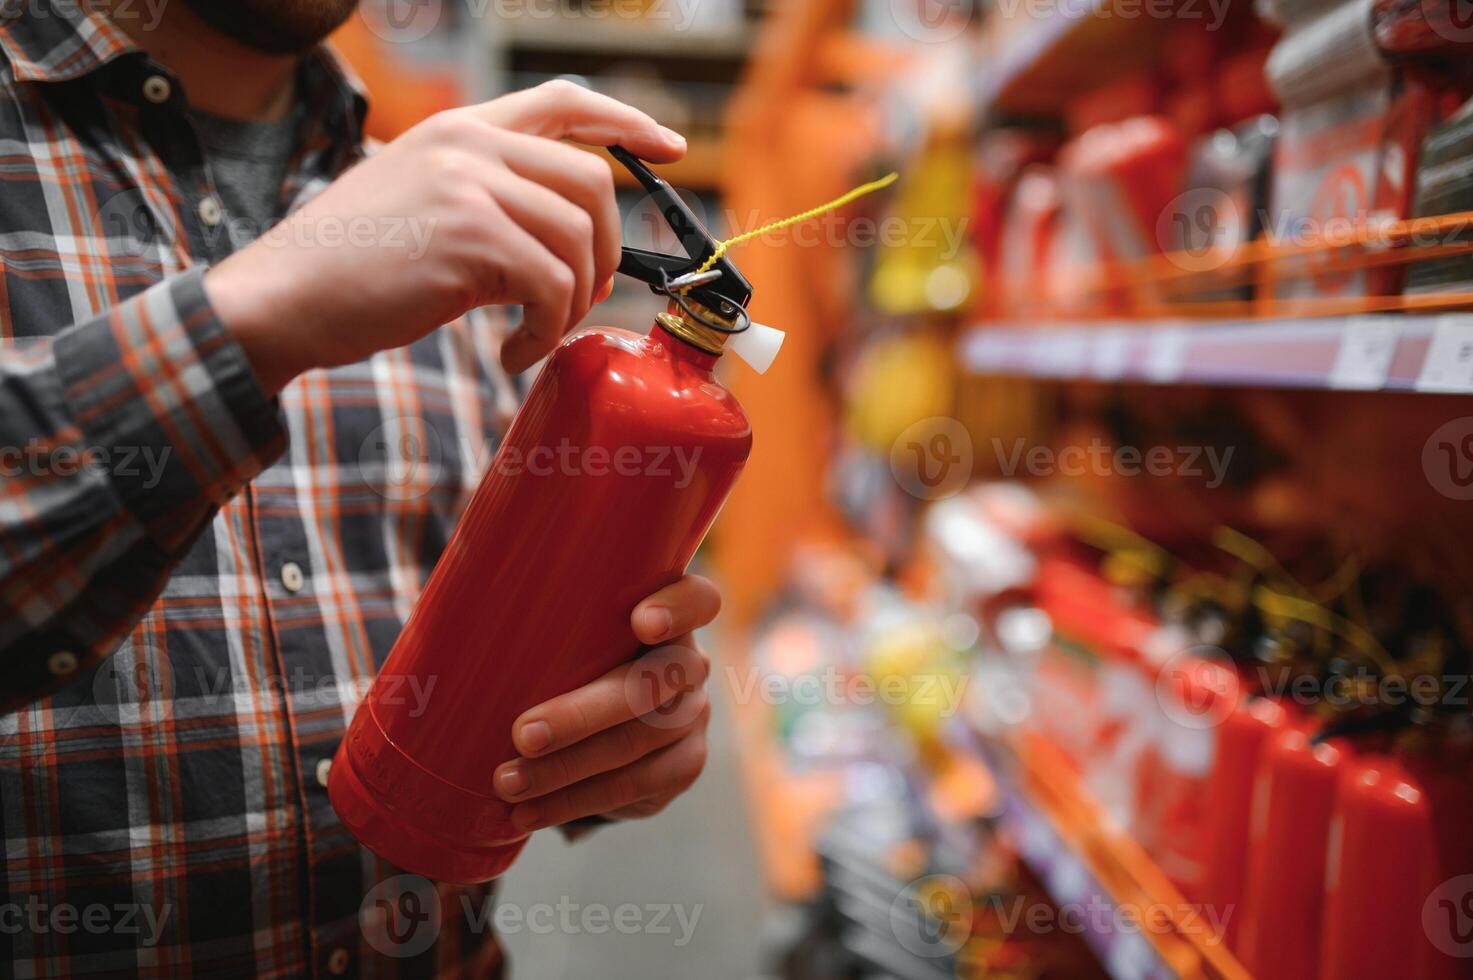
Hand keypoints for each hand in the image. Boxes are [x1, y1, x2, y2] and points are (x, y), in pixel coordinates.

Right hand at [206, 80, 685, 392]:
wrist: (280, 299)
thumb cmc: (349, 269)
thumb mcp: (420, 206)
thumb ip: (487, 202)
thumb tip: (561, 244)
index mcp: (459, 130)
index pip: (562, 101)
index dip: (626, 121)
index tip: (669, 148)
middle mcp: (468, 143)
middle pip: (591, 180)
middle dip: (605, 249)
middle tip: (581, 299)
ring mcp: (470, 185)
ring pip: (579, 238)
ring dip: (573, 302)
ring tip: (533, 335)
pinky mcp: (471, 238)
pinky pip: (552, 288)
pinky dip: (545, 333)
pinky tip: (511, 355)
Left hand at [492, 575, 719, 830]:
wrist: (603, 714)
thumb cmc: (567, 652)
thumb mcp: (563, 627)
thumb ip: (533, 612)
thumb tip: (443, 605)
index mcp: (667, 614)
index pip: (698, 600)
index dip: (678, 609)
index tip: (640, 621)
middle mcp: (690, 663)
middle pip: (655, 684)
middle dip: (585, 713)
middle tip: (524, 734)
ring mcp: (692, 716)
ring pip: (641, 743)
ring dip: (569, 770)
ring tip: (507, 784)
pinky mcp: (683, 765)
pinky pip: (637, 788)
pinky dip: (575, 802)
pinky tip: (529, 814)